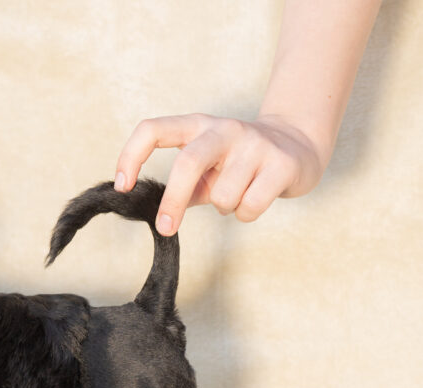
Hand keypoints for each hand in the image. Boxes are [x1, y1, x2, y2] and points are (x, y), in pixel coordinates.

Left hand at [114, 113, 324, 234]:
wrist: (299, 146)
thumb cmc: (239, 164)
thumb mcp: (206, 167)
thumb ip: (182, 184)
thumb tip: (151, 210)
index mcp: (197, 126)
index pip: (153, 130)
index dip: (131, 156)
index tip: (123, 187)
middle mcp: (224, 129)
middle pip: (188, 163)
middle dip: (174, 201)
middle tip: (166, 228)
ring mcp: (254, 143)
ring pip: (222, 196)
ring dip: (224, 208)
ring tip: (237, 194)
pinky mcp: (281, 163)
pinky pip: (249, 206)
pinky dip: (246, 214)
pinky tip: (255, 199)